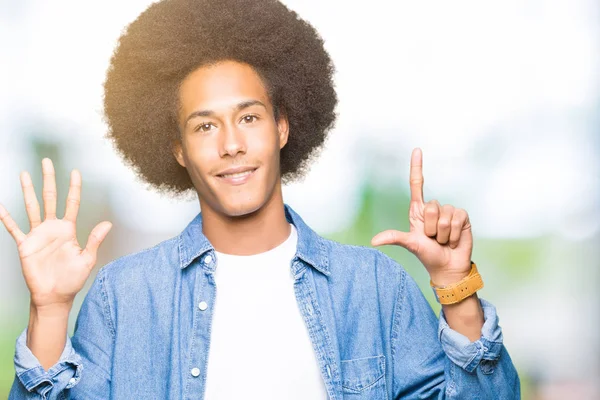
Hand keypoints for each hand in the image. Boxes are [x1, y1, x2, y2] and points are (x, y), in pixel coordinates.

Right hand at [0, 159, 111, 310]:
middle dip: (49, 180)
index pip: (72, 203)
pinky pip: (14, 228)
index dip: (74, 188)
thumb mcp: (87, 259)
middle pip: (50, 198)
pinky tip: (0, 206)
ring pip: (31, 207)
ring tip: (24, 174)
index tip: (75, 172)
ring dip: (27, 191)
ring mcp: (38, 235)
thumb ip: (95, 240)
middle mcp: (52, 228)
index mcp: (69, 229)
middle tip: (46, 161)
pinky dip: (6, 218)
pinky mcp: (25, 245)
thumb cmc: (72, 279)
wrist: (55, 296)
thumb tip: (108, 223)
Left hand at [371, 148, 472, 285]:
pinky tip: (453, 240)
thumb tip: (374, 241)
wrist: (447, 267)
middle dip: (431, 228)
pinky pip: (457, 219)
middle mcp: (433, 208)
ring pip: (444, 215)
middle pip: (431, 206)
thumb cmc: (427, 254)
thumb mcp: (410, 244)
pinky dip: (454, 234)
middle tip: (433, 238)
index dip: (417, 167)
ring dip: (443, 233)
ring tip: (443, 240)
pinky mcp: (462, 217)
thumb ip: (394, 238)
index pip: (417, 184)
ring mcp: (448, 211)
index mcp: (418, 211)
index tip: (416, 150)